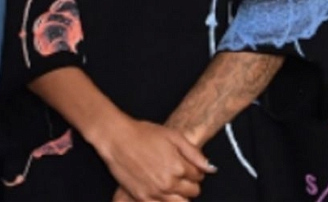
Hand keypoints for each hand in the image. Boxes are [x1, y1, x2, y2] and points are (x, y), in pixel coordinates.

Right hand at [91, 116, 211, 200]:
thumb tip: (211, 168)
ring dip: (181, 195)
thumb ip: (194, 153)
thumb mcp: (173, 136)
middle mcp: (168, 182)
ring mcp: (155, 192)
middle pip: (193, 192)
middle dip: (190, 183)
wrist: (116, 139)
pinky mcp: (142, 198)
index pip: (198, 176)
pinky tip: (161, 190)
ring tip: (172, 183)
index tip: (187, 165)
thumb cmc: (143, 134)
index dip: (194, 170)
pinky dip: (166, 201)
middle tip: (180, 173)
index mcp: (178, 166)